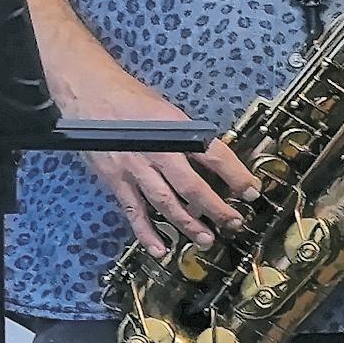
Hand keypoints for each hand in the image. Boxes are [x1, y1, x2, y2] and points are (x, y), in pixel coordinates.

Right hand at [70, 61, 254, 253]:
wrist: (90, 93)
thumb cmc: (134, 100)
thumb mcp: (170, 112)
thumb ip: (190, 136)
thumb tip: (219, 159)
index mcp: (176, 131)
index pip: (214, 156)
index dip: (236, 176)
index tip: (252, 191)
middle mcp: (157, 151)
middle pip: (192, 187)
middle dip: (216, 208)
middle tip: (234, 223)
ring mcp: (134, 168)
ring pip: (165, 203)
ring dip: (188, 224)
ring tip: (207, 240)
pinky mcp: (115, 180)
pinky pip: (133, 211)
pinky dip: (146, 233)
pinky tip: (160, 249)